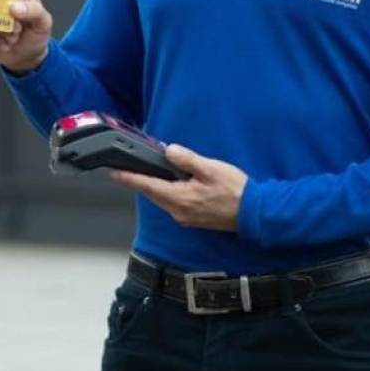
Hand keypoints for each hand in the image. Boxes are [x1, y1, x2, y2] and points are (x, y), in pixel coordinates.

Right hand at [0, 0, 51, 73]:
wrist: (25, 54)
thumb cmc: (36, 33)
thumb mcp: (44, 22)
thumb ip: (33, 10)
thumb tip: (13, 6)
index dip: (10, 7)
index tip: (19, 22)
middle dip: (0, 21)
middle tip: (15, 33)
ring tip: (11, 40)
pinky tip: (2, 43)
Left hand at [111, 145, 247, 231]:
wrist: (254, 214)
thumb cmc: (235, 191)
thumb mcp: (210, 169)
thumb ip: (187, 159)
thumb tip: (169, 151)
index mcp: (180, 197)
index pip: (147, 186)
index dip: (129, 178)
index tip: (115, 173)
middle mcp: (179, 211)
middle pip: (152, 194)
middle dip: (140, 182)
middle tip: (127, 171)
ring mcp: (186, 217)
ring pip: (162, 200)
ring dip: (155, 188)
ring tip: (148, 175)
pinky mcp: (194, 219)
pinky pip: (174, 204)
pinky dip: (168, 194)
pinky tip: (173, 186)